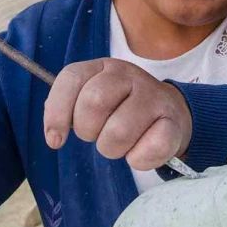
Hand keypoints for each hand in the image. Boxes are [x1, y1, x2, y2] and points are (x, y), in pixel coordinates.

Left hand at [43, 58, 192, 170]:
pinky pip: (149, 149)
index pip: (71, 78)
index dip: (57, 112)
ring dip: (113, 149)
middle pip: (93, 103)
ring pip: (118, 132)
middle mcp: (128, 75)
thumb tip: (54, 134)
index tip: (55, 140)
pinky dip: (138, 160)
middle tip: (98, 135)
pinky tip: (140, 151)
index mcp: (102, 67)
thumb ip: (68, 107)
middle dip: (88, 130)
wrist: (171, 113)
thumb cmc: (122, 109)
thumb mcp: (92, 99)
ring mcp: (153, 96)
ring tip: (120, 144)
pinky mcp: (173, 122)